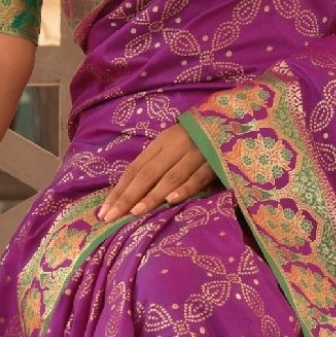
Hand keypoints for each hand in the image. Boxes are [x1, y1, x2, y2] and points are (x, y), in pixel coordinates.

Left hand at [99, 123, 216, 221]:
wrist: (231, 118)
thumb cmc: (197, 137)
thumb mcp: (173, 145)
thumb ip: (156, 164)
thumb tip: (129, 192)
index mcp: (161, 142)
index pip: (135, 169)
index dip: (119, 190)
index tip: (104, 211)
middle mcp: (175, 146)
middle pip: (147, 174)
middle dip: (127, 197)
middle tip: (111, 217)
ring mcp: (196, 153)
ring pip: (170, 176)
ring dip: (152, 195)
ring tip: (135, 212)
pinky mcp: (215, 160)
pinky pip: (198, 177)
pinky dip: (184, 188)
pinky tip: (171, 200)